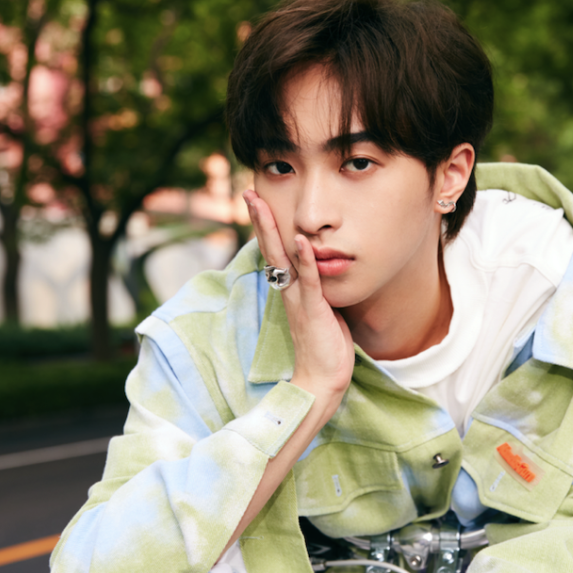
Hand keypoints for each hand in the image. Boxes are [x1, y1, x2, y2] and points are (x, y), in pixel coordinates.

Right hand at [244, 190, 353, 399]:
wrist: (321, 380)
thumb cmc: (324, 346)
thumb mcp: (322, 309)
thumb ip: (319, 288)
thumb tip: (324, 270)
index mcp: (289, 289)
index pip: (275, 251)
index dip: (266, 227)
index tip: (258, 201)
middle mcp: (288, 291)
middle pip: (270, 248)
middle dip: (260, 219)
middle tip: (248, 192)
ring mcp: (297, 299)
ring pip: (281, 258)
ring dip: (271, 230)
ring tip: (260, 204)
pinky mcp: (312, 309)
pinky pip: (307, 280)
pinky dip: (304, 259)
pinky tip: (301, 239)